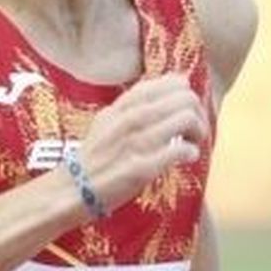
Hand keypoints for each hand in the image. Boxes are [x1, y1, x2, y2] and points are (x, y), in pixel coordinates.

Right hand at [76, 73, 207, 213]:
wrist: (71, 189)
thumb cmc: (94, 157)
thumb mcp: (107, 121)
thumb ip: (132, 106)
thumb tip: (164, 92)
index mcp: (124, 105)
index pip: (170, 81)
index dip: (186, 95)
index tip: (184, 111)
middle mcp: (131, 118)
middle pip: (185, 97)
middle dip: (197, 113)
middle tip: (193, 131)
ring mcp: (136, 142)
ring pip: (186, 118)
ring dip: (199, 132)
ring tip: (192, 144)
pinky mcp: (142, 168)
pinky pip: (181, 150)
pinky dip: (191, 153)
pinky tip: (186, 159)